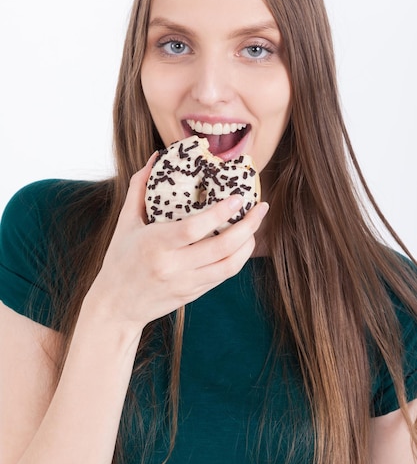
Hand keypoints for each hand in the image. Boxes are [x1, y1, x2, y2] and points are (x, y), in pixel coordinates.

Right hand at [88, 155, 268, 330]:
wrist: (116, 306)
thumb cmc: (119, 259)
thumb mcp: (124, 222)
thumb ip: (139, 188)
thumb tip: (156, 157)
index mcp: (155, 245)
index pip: (194, 229)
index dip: (220, 213)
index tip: (239, 197)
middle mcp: (173, 266)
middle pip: (221, 248)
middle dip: (248, 226)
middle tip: (261, 207)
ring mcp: (186, 283)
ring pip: (229, 265)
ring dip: (248, 244)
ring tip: (255, 225)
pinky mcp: (193, 294)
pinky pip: (223, 275)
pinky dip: (237, 258)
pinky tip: (242, 242)